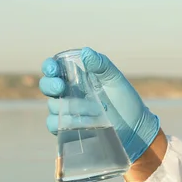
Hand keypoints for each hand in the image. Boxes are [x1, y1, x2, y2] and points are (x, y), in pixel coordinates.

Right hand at [39, 47, 160, 162]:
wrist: (134, 130)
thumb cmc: (126, 101)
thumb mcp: (115, 80)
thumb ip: (102, 65)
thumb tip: (85, 52)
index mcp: (77, 78)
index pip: (55, 69)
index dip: (49, 67)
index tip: (53, 68)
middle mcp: (69, 94)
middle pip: (47, 86)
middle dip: (50, 85)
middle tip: (60, 87)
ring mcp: (68, 112)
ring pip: (53, 106)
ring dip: (67, 107)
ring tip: (91, 110)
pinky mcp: (69, 129)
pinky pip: (55, 125)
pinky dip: (64, 123)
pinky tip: (82, 123)